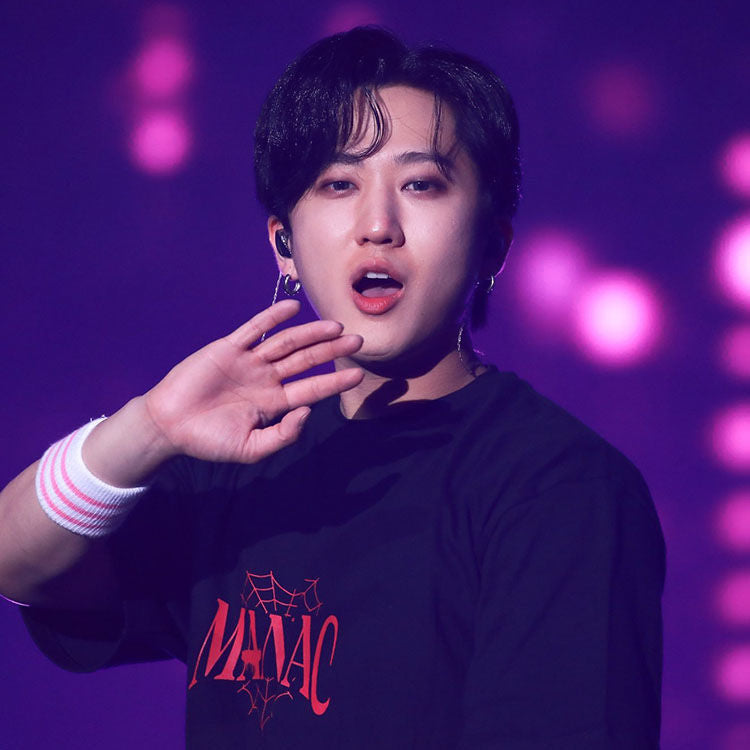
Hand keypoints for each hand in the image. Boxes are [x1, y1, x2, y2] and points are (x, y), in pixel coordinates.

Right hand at [142, 300, 362, 463]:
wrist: (169, 426)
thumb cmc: (209, 441)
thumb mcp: (252, 449)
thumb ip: (284, 435)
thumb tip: (308, 411)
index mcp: (274, 402)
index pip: (312, 387)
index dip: (335, 381)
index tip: (359, 374)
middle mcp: (266, 378)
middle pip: (306, 360)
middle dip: (332, 350)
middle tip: (359, 340)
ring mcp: (248, 362)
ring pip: (286, 342)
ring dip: (311, 333)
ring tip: (336, 327)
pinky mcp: (228, 349)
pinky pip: (254, 329)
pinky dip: (272, 318)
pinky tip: (293, 308)